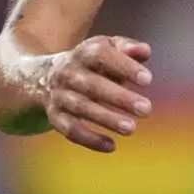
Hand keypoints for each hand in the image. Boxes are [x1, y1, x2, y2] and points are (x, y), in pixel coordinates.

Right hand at [41, 35, 152, 152]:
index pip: (101, 55)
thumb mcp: (107, 48)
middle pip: (93, 84)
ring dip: (107, 119)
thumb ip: (127, 48)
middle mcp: (68, 73)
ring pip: (82, 108)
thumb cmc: (91, 62)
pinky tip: (111, 145)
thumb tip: (144, 51)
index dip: (124, 67)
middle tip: (146, 109)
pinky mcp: (55, 116)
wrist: (45, 76)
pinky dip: (90, 139)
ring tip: (131, 128)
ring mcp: (60, 95)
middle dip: (120, 98)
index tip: (147, 80)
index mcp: (84, 52)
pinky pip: (70, 130)